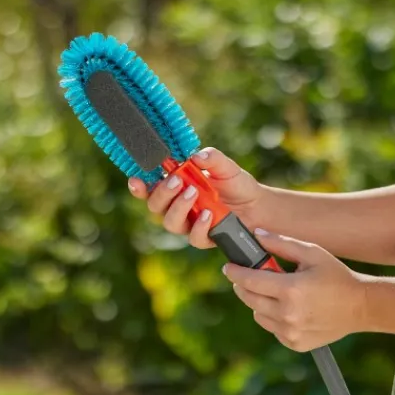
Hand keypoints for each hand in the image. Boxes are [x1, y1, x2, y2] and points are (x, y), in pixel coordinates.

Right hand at [127, 147, 262, 248]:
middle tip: (177, 180)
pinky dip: (199, 226)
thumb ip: (212, 158)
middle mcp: (177, 207)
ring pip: (170, 223)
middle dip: (163, 193)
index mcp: (176, 188)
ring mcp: (189, 224)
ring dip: (179, 208)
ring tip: (194, 194)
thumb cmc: (236, 184)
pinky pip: (193, 238)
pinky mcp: (203, 238)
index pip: (150, 189)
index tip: (135, 180)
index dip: (139, 187)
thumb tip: (196, 156)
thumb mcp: (226, 167)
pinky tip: (208, 214)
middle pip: (156, 206)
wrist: (258, 206)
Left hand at [222, 230, 367, 351]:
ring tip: (275, 292)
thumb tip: (256, 234)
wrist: (360, 307)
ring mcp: (291, 332)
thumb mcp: (311, 253)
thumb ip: (281, 243)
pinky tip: (288, 308)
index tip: (228, 267)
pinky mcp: (295, 343)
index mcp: (291, 289)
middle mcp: (288, 314)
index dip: (235, 272)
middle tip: (247, 277)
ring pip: (257, 314)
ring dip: (259, 302)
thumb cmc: (336, 276)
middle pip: (249, 298)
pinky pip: (271, 328)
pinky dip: (273, 317)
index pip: (249, 280)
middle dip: (243, 286)